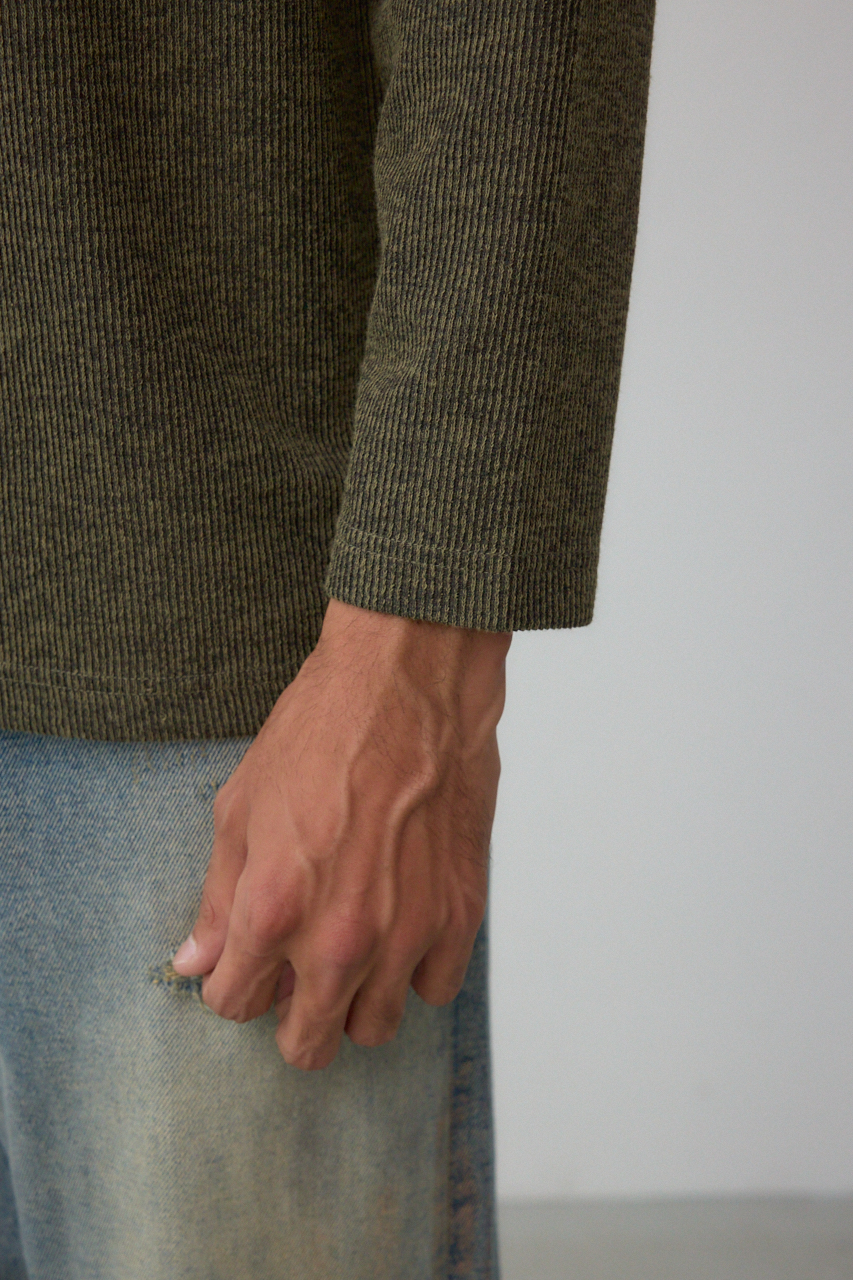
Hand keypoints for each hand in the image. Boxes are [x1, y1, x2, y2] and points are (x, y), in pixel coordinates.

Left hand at [171, 599, 510, 1069]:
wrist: (409, 682)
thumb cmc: (322, 731)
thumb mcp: (241, 807)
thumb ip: (218, 898)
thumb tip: (197, 961)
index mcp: (274, 910)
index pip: (234, 1005)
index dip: (232, 985)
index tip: (245, 963)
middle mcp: (342, 938)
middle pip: (306, 1043)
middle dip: (289, 1015)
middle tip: (296, 971)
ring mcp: (407, 933)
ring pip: (373, 1030)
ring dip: (354, 1000)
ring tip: (352, 947)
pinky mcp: (460, 914)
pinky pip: (434, 989)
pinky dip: (414, 970)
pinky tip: (401, 924)